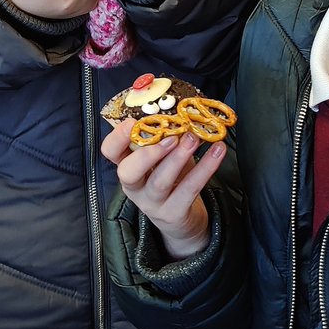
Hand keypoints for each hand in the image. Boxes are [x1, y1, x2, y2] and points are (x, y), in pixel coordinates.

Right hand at [101, 118, 224, 260]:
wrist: (183, 218)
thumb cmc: (172, 178)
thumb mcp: (164, 156)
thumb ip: (168, 136)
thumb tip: (185, 110)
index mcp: (128, 165)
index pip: (110, 151)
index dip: (117, 137)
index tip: (132, 122)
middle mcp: (135, 186)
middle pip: (128, 172)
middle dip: (147, 153)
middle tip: (169, 136)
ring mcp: (153, 203)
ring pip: (160, 181)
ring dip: (178, 157)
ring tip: (194, 138)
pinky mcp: (174, 213)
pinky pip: (188, 190)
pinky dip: (205, 168)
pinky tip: (218, 151)